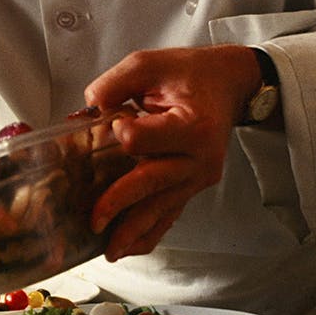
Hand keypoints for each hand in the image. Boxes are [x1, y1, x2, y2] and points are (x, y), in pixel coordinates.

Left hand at [84, 44, 260, 259]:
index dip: (120, 132)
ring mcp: (198, 177)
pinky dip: (150, 233)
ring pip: (162, 208)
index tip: (115, 120)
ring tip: (110, 251)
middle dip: (119, 204)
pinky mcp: (193, 187)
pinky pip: (171, 215)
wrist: (229, 85)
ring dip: (134, 231)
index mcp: (192, 125)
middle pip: (152, 183)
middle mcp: (200, 158)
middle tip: (94, 220)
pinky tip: (131, 246)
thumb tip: (86, 110)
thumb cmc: (190, 73)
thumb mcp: (149, 64)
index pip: (142, 139)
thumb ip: (114, 84)